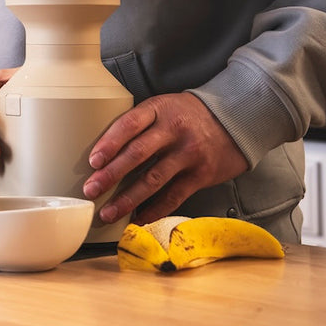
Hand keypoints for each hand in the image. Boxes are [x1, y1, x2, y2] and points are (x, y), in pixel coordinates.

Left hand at [83, 92, 249, 223]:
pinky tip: (138, 218)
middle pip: (137, 154)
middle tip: (91, 190)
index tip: (93, 161)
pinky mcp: (200, 175)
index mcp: (158, 110)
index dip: (109, 144)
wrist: (234, 119)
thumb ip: (138, 123)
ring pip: (153, 180)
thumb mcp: (162, 107)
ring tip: (108, 212)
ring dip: (128, 199)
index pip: (129, 125)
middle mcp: (173, 131)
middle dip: (111, 175)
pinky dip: (154, 210)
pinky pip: (173, 196)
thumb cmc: (187, 114)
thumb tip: (102, 150)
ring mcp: (188, 154)